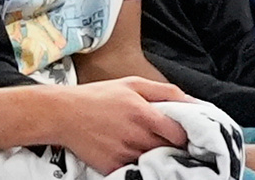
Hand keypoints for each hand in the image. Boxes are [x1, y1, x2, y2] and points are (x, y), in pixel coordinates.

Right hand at [55, 77, 187, 174]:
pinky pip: (136, 169)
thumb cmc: (96, 96)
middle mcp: (136, 136)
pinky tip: (126, 151)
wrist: (61, 114)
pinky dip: (136, 163)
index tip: (179, 132)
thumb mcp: (131, 83)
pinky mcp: (113, 167)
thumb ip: (165, 91)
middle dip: (170, 145)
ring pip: (154, 161)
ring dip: (153, 155)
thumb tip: (194, 102)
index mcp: (143, 113)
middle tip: (161, 137)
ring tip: (139, 142)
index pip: (181, 134)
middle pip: (170, 149)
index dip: (183, 134)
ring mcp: (125, 154)